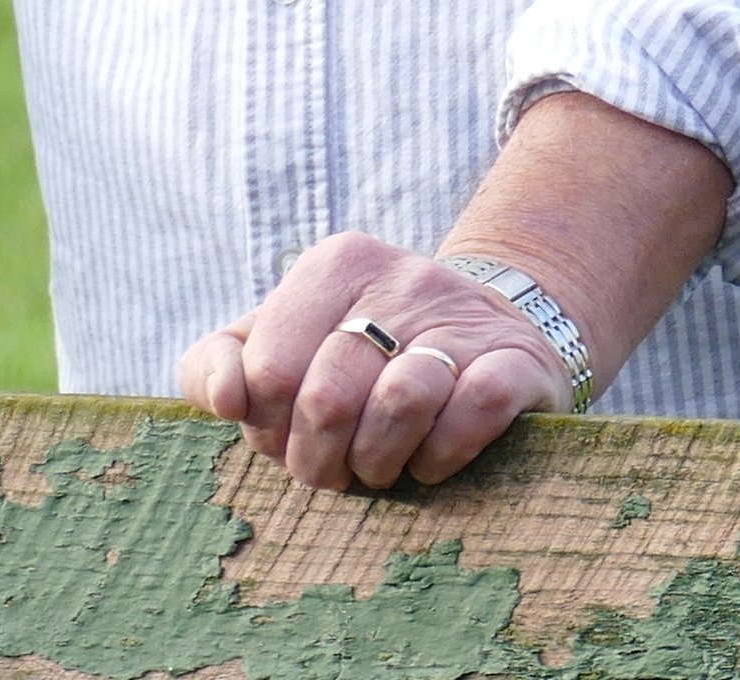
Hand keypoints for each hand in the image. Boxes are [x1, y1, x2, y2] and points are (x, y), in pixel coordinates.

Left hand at [172, 234, 567, 491]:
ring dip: (379, 461)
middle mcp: (398, 277)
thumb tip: (223, 400)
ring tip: (377, 470)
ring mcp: (462, 316)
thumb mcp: (283, 342)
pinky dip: (442, 454)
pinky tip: (430, 463)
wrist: (484, 329)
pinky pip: (474, 412)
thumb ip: (221, 363)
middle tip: (329, 474)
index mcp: (332, 266)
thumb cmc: (359, 351)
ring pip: (401, 403)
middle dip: (318, 459)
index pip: (268, 370)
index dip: (267, 429)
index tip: (283, 443)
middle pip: (328, 396)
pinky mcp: (518, 360)